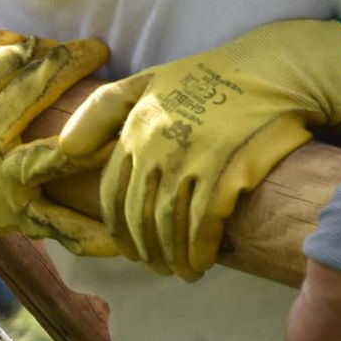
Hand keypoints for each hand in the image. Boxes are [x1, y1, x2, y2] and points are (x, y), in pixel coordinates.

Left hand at [6, 19, 340, 278]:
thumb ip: (104, 108)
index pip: (113, 193)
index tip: (131, 249)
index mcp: (134, 127)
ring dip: (171, 257)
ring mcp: (190, 158)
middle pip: (138, 215)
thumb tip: (65, 148)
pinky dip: (197, 250)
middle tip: (158, 268)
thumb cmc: (212, 77)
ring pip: (167, 225)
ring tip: (183, 271)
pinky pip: (201, 224)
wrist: (275, 69)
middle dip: (145, 250)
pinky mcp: (225, 170)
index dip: (119, 229)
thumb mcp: (149, 80)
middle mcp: (155, 145)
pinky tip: (202, 263)